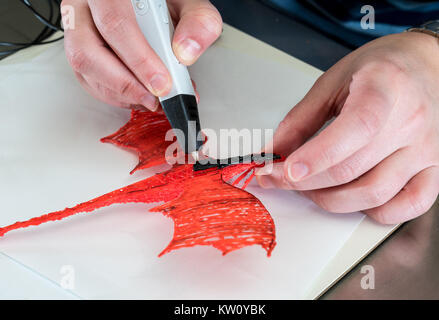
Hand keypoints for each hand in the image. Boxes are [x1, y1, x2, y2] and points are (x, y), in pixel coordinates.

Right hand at [61, 0, 221, 109]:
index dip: (139, 60)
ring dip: (120, 93)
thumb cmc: (164, 2)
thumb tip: (186, 52)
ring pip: (84, 68)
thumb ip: (197, 22)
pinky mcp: (79, 49)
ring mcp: (77, 28)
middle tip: (155, 98)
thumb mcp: (188, 4)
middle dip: (126, 85)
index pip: (115, 23)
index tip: (162, 82)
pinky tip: (138, 95)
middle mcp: (85, 7)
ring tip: (151, 100)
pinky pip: (86, 78)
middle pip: (88, 52)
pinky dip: (114, 94)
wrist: (152, 5)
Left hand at [256, 32, 438, 223]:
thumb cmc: (382, 69)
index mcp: (384, 88)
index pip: (355, 129)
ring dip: (330, 199)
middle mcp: (411, 122)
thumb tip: (273, 153)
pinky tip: (352, 198)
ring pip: (373, 195)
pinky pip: (409, 206)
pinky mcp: (434, 168)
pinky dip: (373, 211)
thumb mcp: (333, 82)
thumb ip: (300, 119)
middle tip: (279, 178)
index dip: (316, 156)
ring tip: (310, 186)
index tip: (284, 171)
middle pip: (351, 170)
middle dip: (304, 182)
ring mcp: (427, 149)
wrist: (427, 65)